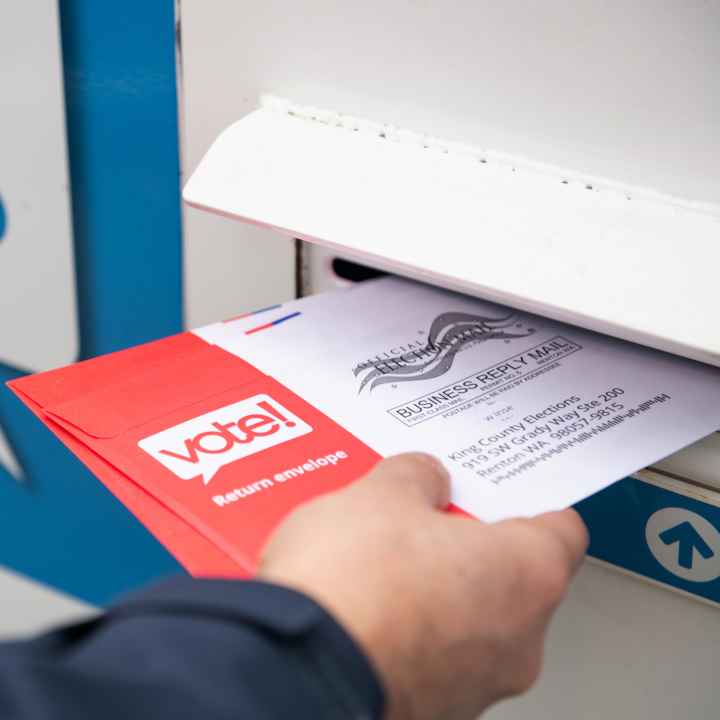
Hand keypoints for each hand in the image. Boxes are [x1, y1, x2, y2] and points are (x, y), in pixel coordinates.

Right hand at [259, 453, 587, 719]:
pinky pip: (431, 654)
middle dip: (466, 543)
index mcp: (524, 575)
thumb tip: (422, 477)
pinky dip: (407, 628)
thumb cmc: (353, 589)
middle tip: (423, 516)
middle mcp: (515, 640)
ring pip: (469, 618)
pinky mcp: (428, 710)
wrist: (294, 671)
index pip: (562, 530)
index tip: (506, 492)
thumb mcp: (381, 495)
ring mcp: (474, 684)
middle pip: (510, 575)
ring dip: (434, 587)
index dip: (531, 503)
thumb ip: (416, 476)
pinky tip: (362, 602)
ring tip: (379, 556)